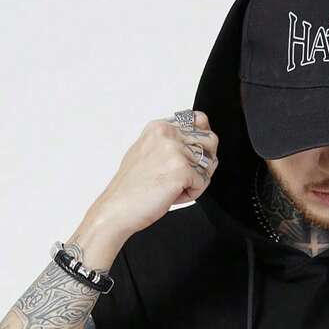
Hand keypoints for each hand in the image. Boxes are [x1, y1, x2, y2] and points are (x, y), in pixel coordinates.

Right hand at [92, 110, 219, 239]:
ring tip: (174, 187)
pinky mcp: (182, 169)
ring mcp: (175, 150)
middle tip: (184, 177)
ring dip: (196, 180)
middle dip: (204, 162)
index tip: (194, 155)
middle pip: (210, 141)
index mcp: (159, 127)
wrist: (117, 208)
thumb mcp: (149, 153)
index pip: (200, 120)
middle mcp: (168, 134)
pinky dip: (192, 194)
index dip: (203, 141)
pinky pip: (203, 182)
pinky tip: (172, 195)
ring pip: (209, 163)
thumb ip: (172, 144)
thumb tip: (202, 144)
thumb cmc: (131, 187)